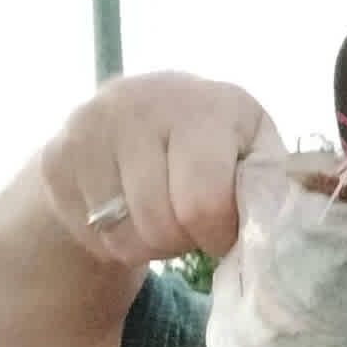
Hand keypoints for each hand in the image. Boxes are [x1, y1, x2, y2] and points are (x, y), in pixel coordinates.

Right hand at [39, 71, 287, 266]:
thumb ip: (270, 188)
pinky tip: (127, 210)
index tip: (224, 226)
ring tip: (162, 216)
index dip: (218, 232)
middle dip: (183, 240)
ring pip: (126, 236)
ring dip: (151, 245)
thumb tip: (289, 233)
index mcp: (212, 104)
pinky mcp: (58, 156)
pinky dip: (116, 240)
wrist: (132, 122)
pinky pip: (94, 234)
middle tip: (190, 225)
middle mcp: (146, 101)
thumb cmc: (213, 150)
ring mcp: (94, 125)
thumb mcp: (252, 156)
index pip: (205, 202)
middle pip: (162, 224)